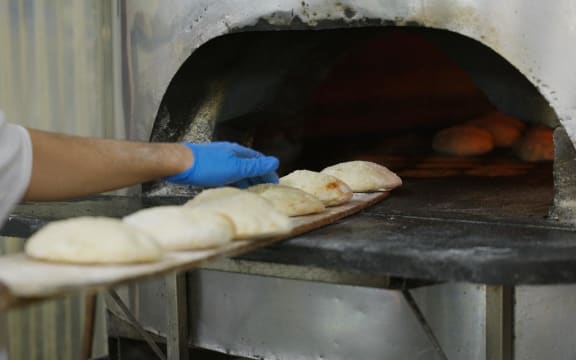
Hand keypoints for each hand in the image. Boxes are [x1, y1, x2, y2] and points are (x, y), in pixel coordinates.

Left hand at [164, 142, 278, 186]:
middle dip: (259, 176)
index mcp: (238, 152)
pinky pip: (228, 174)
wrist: (180, 164)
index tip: (275, 183)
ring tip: (253, 192)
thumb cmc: (207, 166)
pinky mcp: (210, 168)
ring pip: (239, 170)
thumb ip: (255, 166)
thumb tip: (275, 161)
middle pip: (250, 165)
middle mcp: (230, 154)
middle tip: (266, 190)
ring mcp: (219, 160)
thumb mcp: (235, 168)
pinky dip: (236, 181)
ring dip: (247, 180)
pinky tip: (233, 188)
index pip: (259, 161)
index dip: (268, 172)